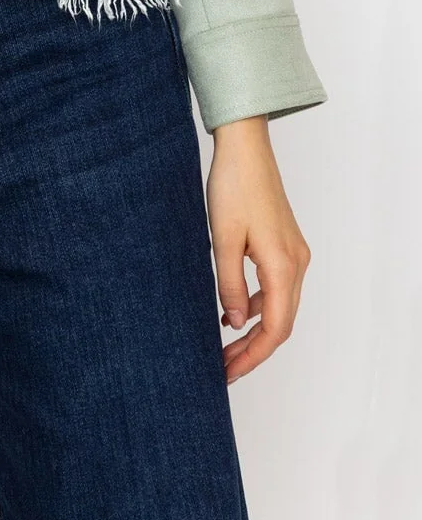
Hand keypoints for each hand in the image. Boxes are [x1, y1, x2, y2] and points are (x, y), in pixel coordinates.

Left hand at [206, 115, 311, 382]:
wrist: (245, 147)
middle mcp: (297, 264)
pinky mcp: (285, 243)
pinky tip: (233, 309)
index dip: (252, 356)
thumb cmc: (234, 186)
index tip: (228, 372)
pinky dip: (257, 304)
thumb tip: (233, 323)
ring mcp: (294, 253)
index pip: (274, 329)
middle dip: (253, 349)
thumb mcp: (222, 240)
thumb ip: (228, 284)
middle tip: (224, 367)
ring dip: (255, 328)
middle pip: (281, 323)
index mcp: (283, 267)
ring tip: (225, 345)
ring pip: (280, 305)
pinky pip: (276, 286)